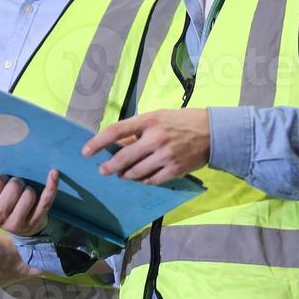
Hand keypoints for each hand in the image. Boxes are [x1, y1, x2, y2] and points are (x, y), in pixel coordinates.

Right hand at [0, 170, 58, 235]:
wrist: (18, 225)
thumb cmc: (2, 202)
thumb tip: (5, 158)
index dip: (1, 179)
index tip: (2, 186)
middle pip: (14, 187)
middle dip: (16, 183)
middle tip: (15, 190)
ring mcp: (15, 223)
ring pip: (29, 194)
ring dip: (29, 190)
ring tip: (23, 197)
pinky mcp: (33, 223)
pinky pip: (45, 200)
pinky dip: (51, 186)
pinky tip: (53, 174)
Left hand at [81, 109, 210, 184]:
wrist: (211, 132)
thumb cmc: (181, 122)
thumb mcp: (158, 117)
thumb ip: (138, 130)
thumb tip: (117, 146)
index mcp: (149, 120)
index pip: (116, 131)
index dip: (98, 142)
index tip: (86, 151)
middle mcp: (156, 138)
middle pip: (123, 158)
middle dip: (109, 167)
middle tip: (103, 171)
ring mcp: (165, 156)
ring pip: (135, 173)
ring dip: (126, 175)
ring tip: (123, 174)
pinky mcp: (174, 170)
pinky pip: (150, 180)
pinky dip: (142, 180)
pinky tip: (141, 177)